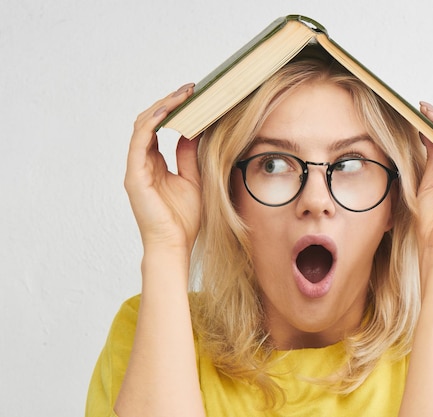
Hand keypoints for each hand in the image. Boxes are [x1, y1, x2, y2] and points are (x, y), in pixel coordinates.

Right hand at [124, 83, 200, 253]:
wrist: (175, 244)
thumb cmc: (183, 219)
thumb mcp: (193, 178)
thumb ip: (189, 155)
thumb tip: (195, 130)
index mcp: (154, 163)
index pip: (159, 128)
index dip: (173, 110)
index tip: (193, 96)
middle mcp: (142, 162)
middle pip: (149, 122)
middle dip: (169, 103)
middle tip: (190, 89)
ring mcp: (136, 168)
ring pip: (143, 126)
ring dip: (163, 108)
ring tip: (182, 94)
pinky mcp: (134, 175)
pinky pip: (140, 141)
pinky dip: (152, 124)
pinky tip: (168, 112)